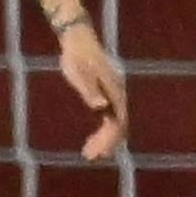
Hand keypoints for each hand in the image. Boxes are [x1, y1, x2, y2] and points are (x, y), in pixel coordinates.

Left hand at [51, 16, 127, 159]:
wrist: (78, 40)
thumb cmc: (76, 56)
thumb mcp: (79, 73)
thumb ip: (90, 91)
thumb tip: (101, 108)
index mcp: (114, 92)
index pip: (118, 123)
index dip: (109, 140)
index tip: (97, 153)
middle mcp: (118, 96)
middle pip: (118, 127)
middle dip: (106, 144)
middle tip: (90, 156)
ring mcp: (114, 96)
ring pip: (115, 124)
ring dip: (104, 140)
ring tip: (89, 153)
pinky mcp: (107, 95)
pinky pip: (110, 119)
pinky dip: (103, 132)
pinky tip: (92, 140)